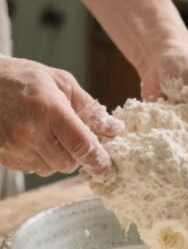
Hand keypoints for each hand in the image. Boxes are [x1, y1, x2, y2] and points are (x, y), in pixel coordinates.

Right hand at [0, 56, 121, 177]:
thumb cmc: (24, 79)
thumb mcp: (62, 83)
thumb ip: (90, 109)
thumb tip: (115, 129)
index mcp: (49, 110)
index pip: (81, 145)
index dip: (98, 161)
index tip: (108, 170)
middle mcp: (30, 131)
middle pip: (67, 163)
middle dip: (76, 156)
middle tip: (73, 139)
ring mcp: (13, 145)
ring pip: (49, 169)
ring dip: (57, 158)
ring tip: (50, 135)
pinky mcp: (2, 155)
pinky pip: (31, 168)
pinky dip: (39, 160)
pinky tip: (34, 140)